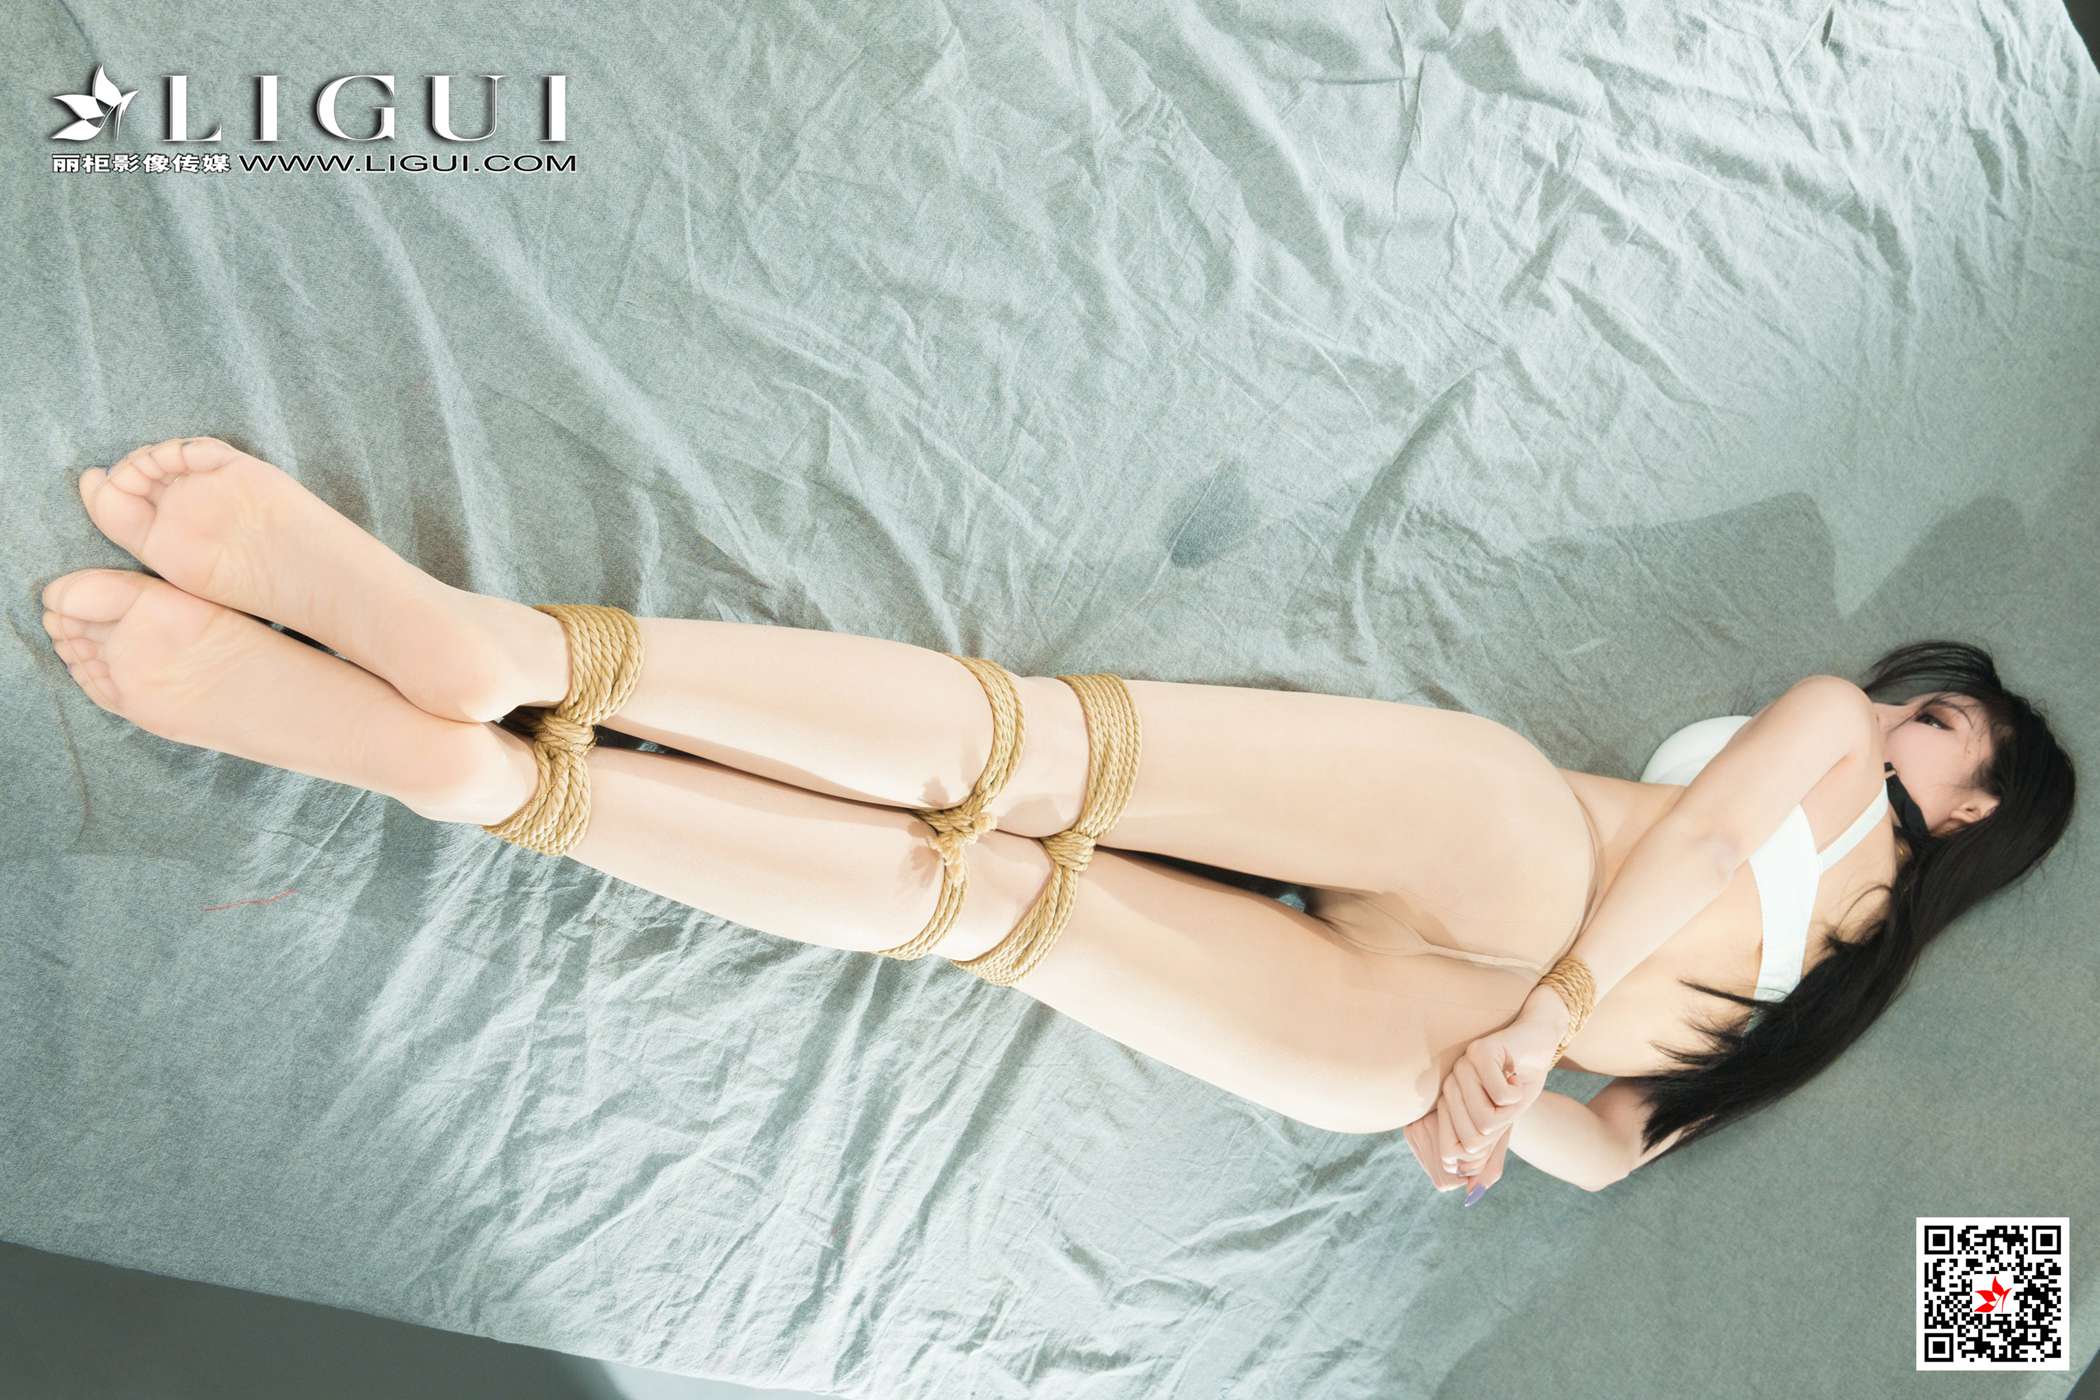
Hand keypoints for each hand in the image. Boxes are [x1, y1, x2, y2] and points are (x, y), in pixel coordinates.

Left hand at [1401, 991, 1569, 1191]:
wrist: (1536, 1042)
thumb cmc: (1518, 1084)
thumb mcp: (1505, 1124)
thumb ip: (1489, 1154)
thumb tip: (1472, 1191)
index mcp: (1448, 1107)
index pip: (1452, 1152)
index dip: (1481, 1152)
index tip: (1498, 1128)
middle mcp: (1448, 1089)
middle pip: (1472, 1141)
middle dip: (1501, 1128)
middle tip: (1507, 1105)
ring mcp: (1460, 1070)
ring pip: (1485, 1120)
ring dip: (1511, 1110)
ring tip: (1510, 1088)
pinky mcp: (1478, 1053)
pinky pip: (1501, 1096)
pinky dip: (1518, 1092)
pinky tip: (1515, 1075)